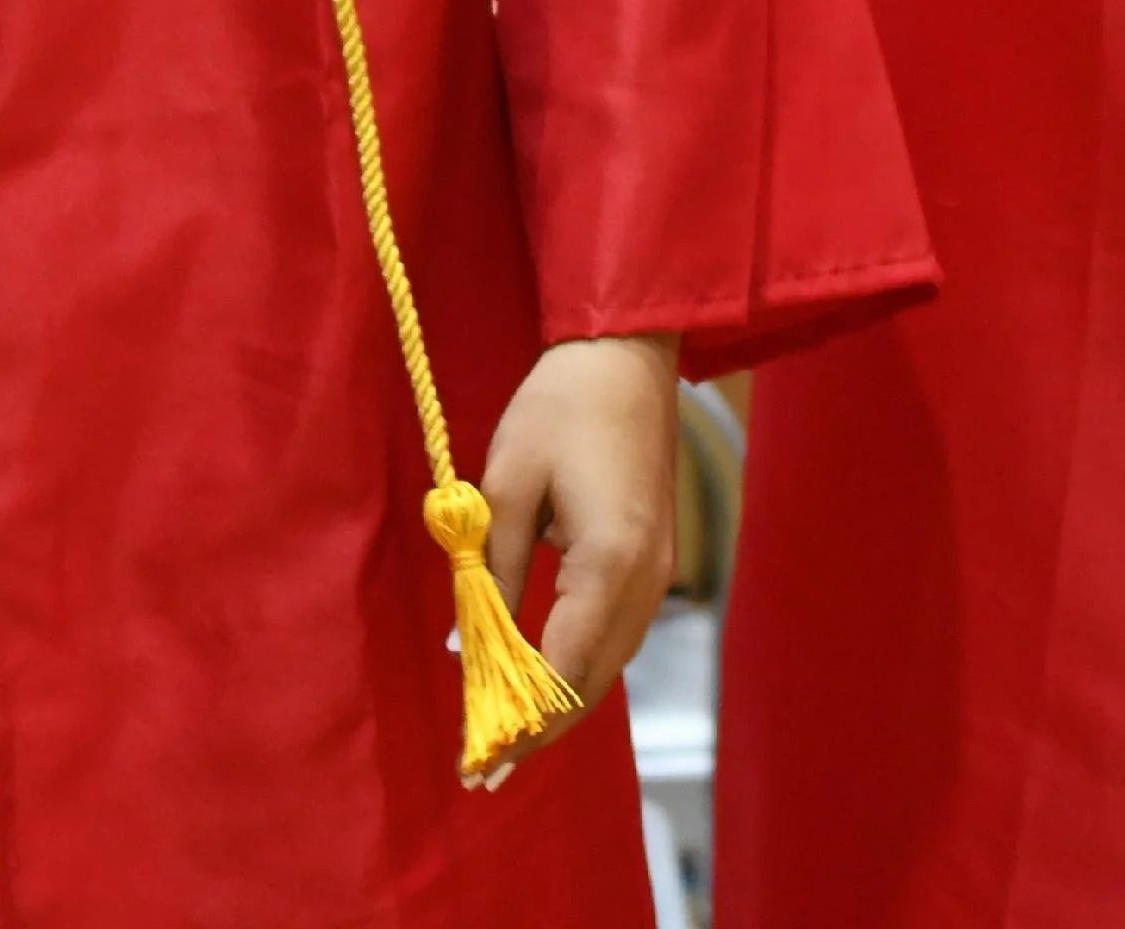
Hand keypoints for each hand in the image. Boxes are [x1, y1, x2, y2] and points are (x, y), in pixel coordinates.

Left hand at [465, 332, 679, 787]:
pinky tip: (538, 680)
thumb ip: (492, 568)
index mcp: (610, 564)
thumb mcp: (508, 483)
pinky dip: (575, 666)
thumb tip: (469, 646)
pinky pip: (612, 635)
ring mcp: (656, 575)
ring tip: (502, 735)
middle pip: (589, 683)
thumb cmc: (559, 407)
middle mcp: (644, 583)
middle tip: (482, 769)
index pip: (560, 672)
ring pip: (605, 666)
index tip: (480, 764)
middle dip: (536, 730)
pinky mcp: (652, 563)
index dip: (519, 724)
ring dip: (556, 703)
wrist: (625, 356)